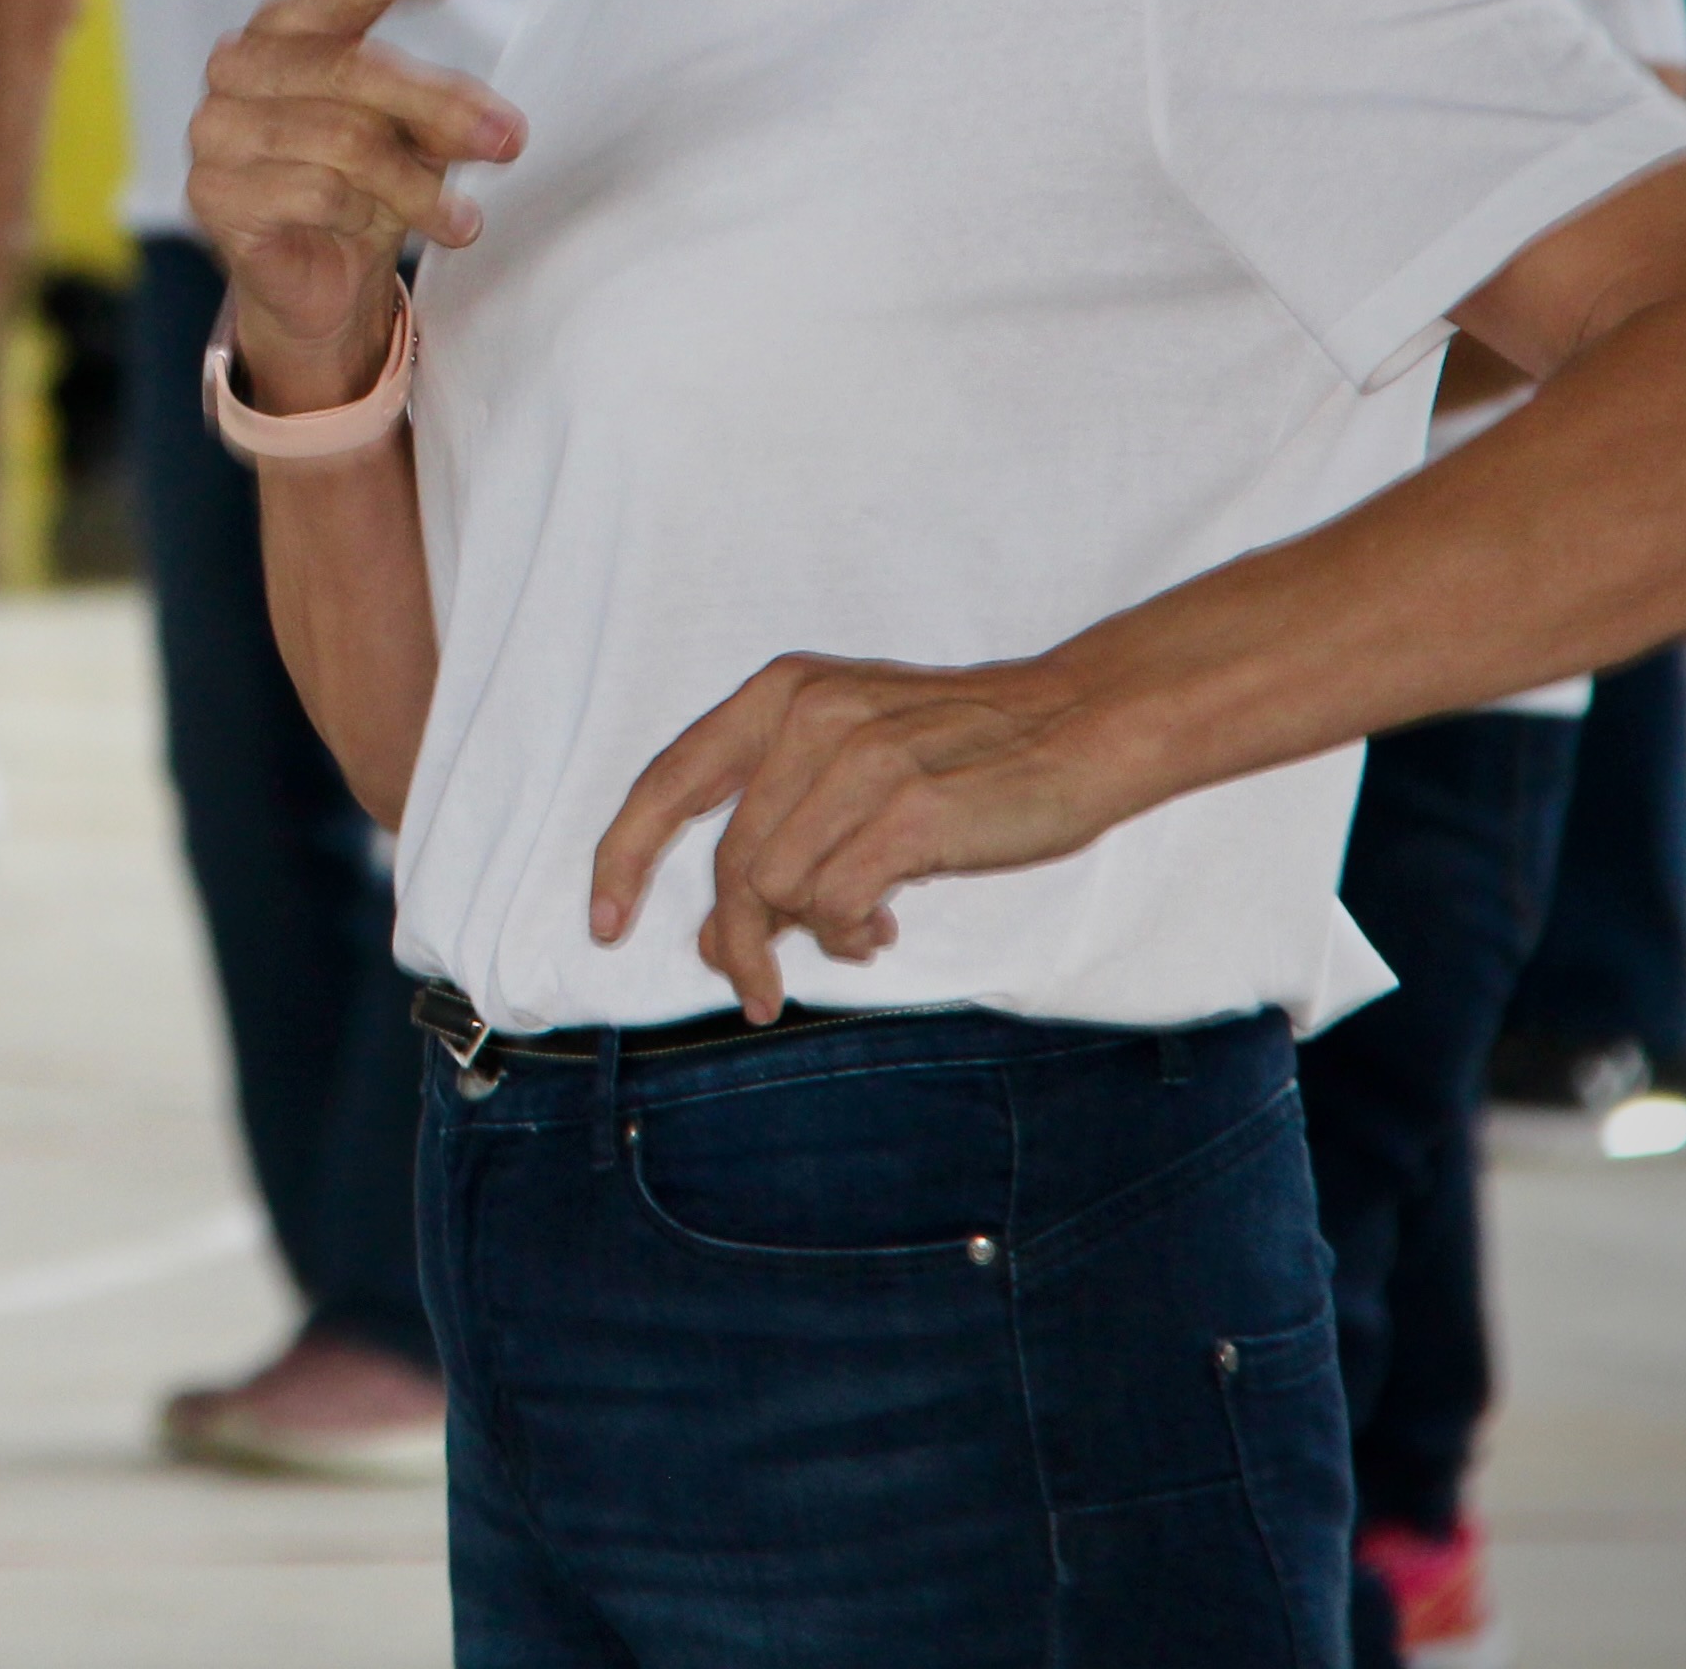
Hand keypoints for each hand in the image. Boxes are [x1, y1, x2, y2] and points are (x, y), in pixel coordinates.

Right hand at [181, 0, 519, 405]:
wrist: (316, 280)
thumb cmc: (363, 186)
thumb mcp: (414, 137)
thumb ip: (439, 114)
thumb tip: (494, 127)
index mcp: (285, 27)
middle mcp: (239, 64)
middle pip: (354, 69)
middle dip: (441, 106)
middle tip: (510, 140)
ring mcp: (216, 127)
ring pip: (343, 141)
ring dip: (417, 187)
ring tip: (463, 221)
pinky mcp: (212, 192)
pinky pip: (314, 193)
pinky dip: (361, 215)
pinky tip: (375, 232)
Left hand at [588, 652, 1125, 1020]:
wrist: (1081, 724)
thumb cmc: (964, 748)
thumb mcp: (852, 747)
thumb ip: (780, 817)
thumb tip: (717, 933)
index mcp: (780, 694)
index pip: (670, 780)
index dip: (624, 856)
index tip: (605, 922)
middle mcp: (809, 717)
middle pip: (730, 862)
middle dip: (736, 940)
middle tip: (759, 989)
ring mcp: (858, 762)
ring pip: (779, 889)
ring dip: (813, 933)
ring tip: (863, 927)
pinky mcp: (908, 811)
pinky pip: (835, 904)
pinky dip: (849, 932)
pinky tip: (882, 926)